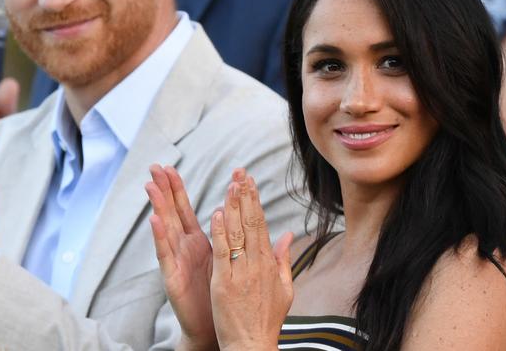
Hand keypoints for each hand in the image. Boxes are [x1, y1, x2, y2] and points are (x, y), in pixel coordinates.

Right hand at [146, 165, 216, 350]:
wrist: (213, 327)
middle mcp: (183, 248)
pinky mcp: (173, 277)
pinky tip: (154, 220)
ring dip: (158, 206)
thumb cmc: (219, 293)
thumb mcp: (226, 258)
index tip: (171, 168)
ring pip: (166, 229)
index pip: (185, 209)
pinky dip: (160, 237)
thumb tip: (233, 212)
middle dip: (163, 190)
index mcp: (197, 242)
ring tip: (151, 186)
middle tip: (155, 167)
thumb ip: (230, 235)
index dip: (177, 189)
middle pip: (171, 213)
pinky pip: (166, 255)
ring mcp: (176, 261)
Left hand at [210, 169, 293, 350]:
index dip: (254, 201)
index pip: (261, 224)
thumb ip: (284, 259)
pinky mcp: (223, 284)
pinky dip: (219, 232)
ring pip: (236, 233)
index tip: (249, 181)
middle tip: (240, 172)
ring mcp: (240, 273)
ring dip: (232, 207)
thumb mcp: (284, 289)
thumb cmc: (267, 319)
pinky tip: (216, 214)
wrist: (253, 346)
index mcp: (268, 264)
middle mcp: (256, 265)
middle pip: (250, 223)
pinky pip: (222, 253)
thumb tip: (289, 235)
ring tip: (229, 185)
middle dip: (244, 196)